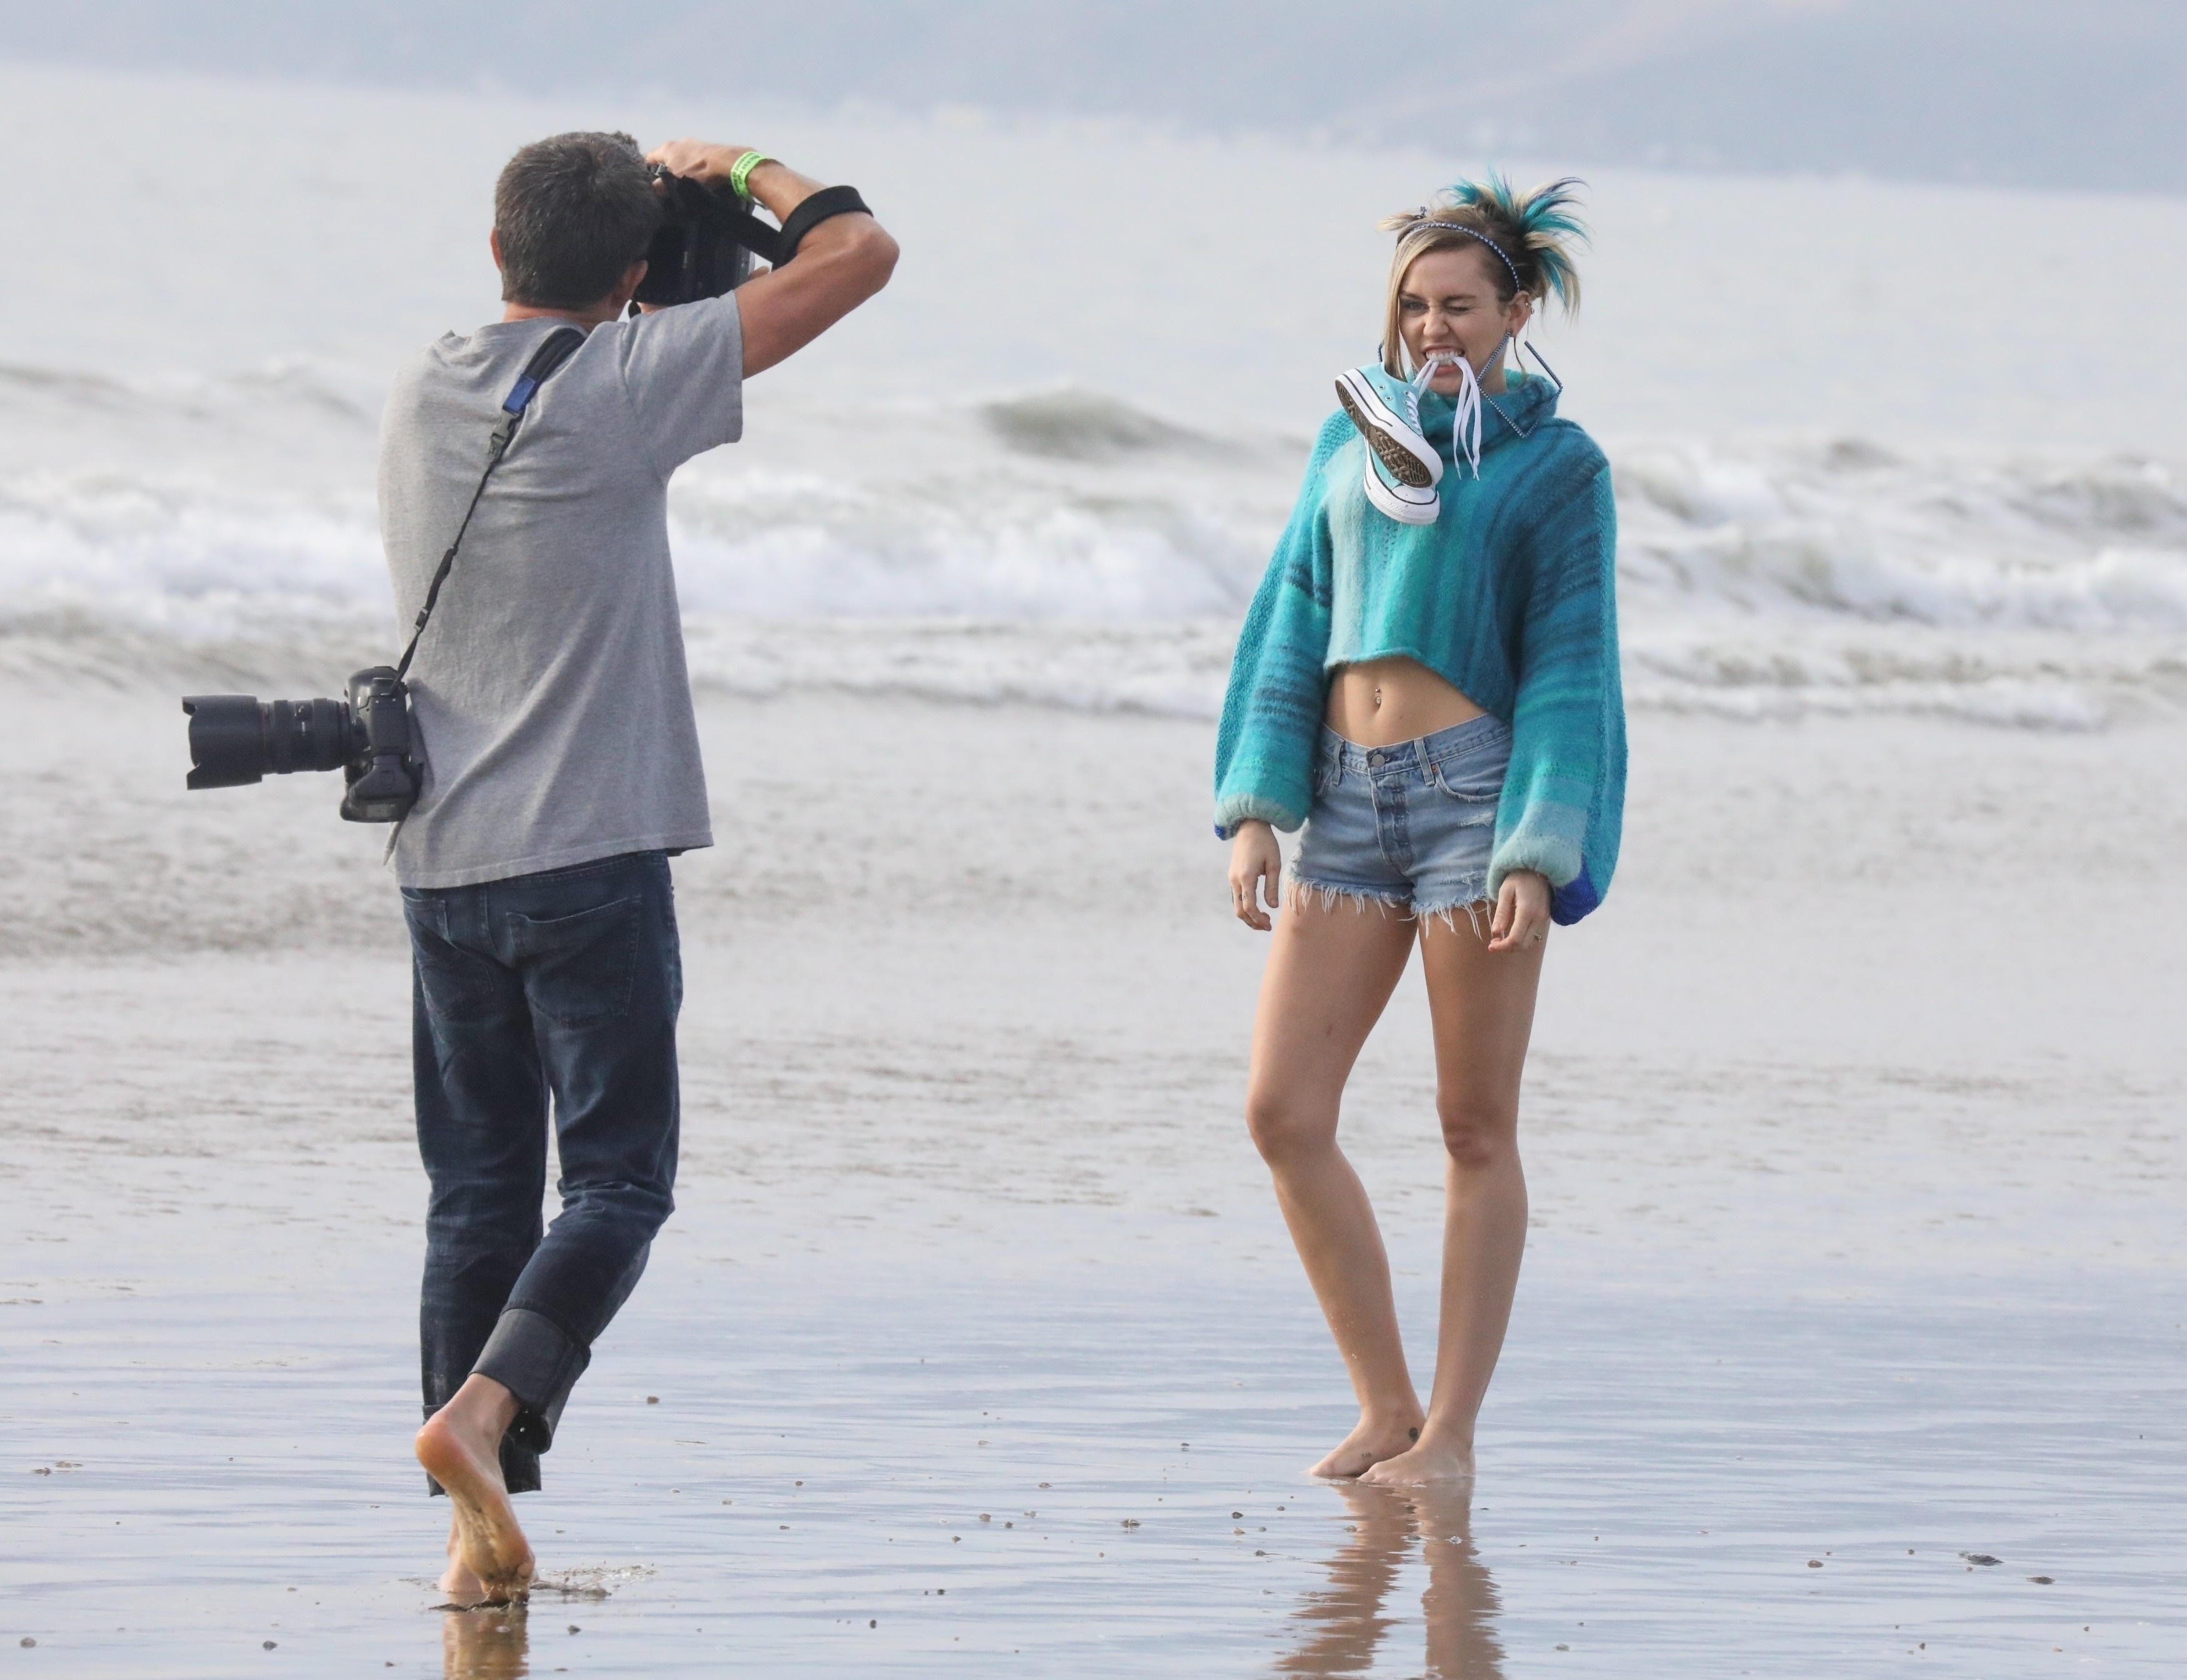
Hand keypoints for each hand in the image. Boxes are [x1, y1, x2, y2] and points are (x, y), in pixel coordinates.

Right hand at [643, 139, 758, 184]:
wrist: (725, 161)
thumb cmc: (697, 171)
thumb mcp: (676, 181)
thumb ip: (663, 185)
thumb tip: (653, 188)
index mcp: (666, 148)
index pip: (648, 158)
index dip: (645, 169)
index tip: (645, 181)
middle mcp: (677, 142)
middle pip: (664, 157)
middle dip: (663, 169)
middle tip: (665, 184)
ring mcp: (692, 143)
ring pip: (679, 157)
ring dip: (678, 168)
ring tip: (680, 181)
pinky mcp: (705, 147)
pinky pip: (692, 158)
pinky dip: (690, 166)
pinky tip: (695, 175)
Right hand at [1228, 821, 1282, 931]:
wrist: (1250, 826)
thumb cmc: (1265, 842)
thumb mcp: (1274, 864)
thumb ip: (1272, 886)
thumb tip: (1273, 907)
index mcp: (1246, 877)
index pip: (1249, 907)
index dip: (1258, 919)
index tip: (1269, 924)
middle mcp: (1235, 879)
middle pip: (1239, 910)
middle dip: (1252, 922)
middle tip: (1267, 926)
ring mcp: (1231, 877)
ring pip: (1236, 904)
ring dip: (1248, 915)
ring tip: (1264, 918)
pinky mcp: (1232, 875)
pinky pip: (1237, 896)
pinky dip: (1245, 905)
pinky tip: (1256, 906)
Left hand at [1487, 869, 1549, 953]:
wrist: (1539, 868)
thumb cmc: (1519, 877)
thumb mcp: (1505, 891)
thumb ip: (1501, 912)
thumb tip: (1496, 931)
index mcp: (1527, 911)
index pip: (1516, 939)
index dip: (1502, 947)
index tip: (1490, 946)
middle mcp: (1538, 918)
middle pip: (1524, 945)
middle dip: (1507, 948)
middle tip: (1493, 943)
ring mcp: (1544, 919)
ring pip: (1530, 942)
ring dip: (1514, 945)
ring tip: (1500, 939)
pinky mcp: (1545, 918)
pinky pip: (1533, 935)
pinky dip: (1521, 939)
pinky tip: (1511, 933)